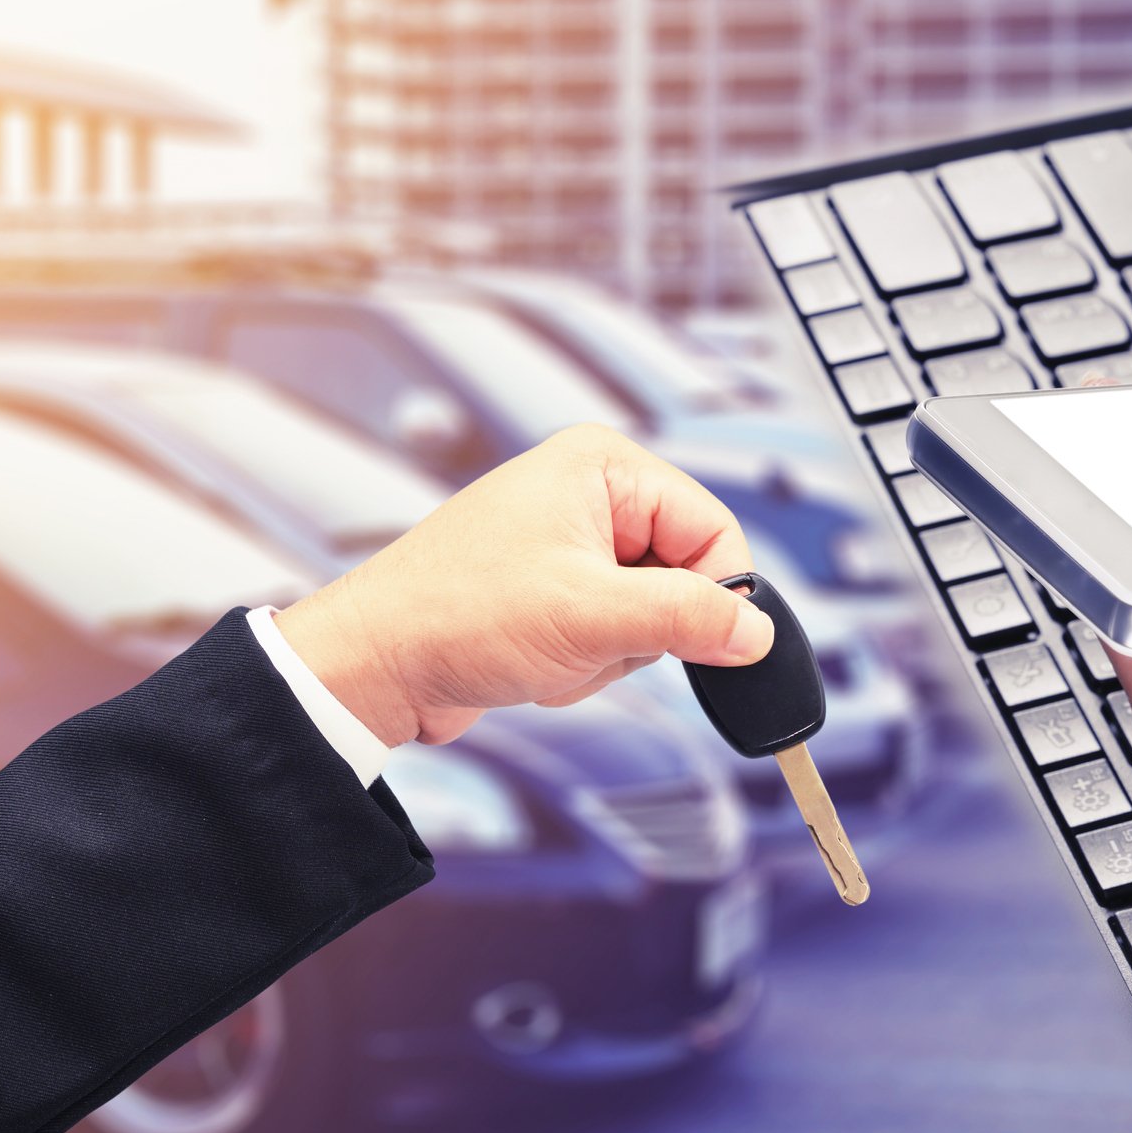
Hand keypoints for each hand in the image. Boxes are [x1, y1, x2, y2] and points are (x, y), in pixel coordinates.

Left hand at [275, 424, 769, 746]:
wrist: (374, 667)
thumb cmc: (453, 616)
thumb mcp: (594, 618)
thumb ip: (690, 618)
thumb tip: (757, 629)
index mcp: (602, 465)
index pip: (713, 527)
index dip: (715, 592)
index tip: (707, 642)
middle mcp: (589, 492)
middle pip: (685, 573)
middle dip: (646, 627)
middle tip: (591, 637)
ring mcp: (570, 542)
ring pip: (652, 612)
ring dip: (613, 650)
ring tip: (555, 648)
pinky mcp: (554, 588)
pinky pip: (613, 631)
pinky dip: (588, 660)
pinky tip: (541, 660)